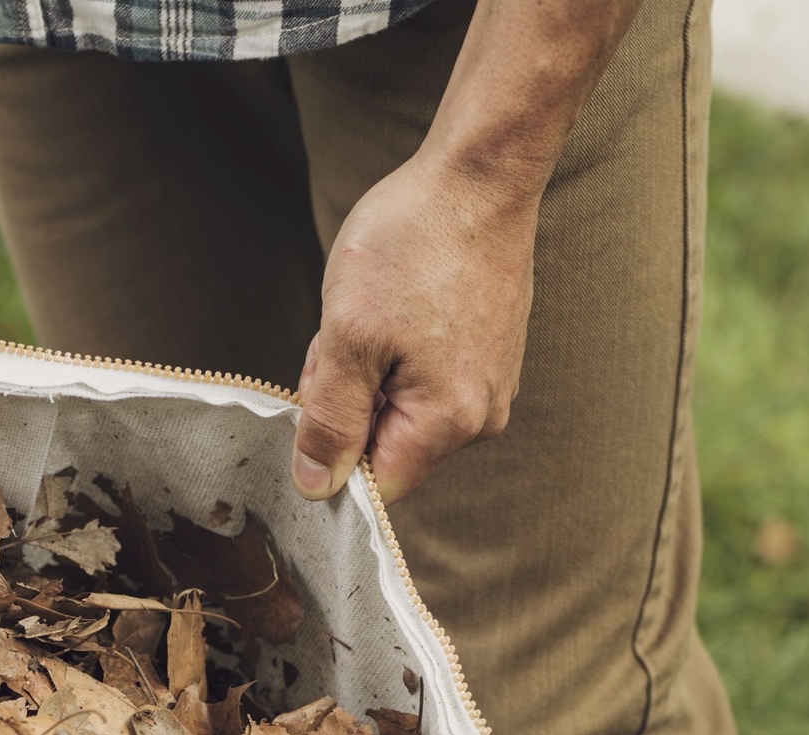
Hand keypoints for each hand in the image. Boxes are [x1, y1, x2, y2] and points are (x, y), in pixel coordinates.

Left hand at [291, 152, 538, 505]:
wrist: (479, 174)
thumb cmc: (416, 242)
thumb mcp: (347, 336)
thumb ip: (330, 421)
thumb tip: (317, 487)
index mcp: (449, 422)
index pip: (376, 486)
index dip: (334, 452)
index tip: (320, 395)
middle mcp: (482, 417)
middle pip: (388, 445)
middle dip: (351, 402)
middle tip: (345, 336)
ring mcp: (492, 386)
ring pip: (402, 409)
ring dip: (370, 373)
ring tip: (375, 310)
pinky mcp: (490, 357)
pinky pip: (427, 380)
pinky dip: (397, 352)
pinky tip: (398, 305)